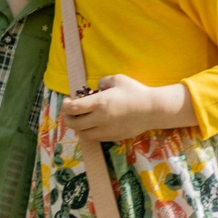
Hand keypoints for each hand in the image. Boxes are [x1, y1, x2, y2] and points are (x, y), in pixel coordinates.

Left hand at [62, 73, 194, 142]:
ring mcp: (106, 130)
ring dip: (79, 126)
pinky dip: (90, 132)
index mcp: (99, 103)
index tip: (67, 100)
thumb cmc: (135, 92)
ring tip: (82, 118)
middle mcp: (100, 119)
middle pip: (74, 124)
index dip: (65, 105)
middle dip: (68, 118)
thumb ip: (102, 82)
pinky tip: (94, 124)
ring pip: (83, 133)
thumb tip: (95, 88)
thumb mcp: (117, 79)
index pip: (72, 108)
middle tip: (70, 112)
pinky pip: (95, 138)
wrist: (152, 110)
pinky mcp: (113, 137)